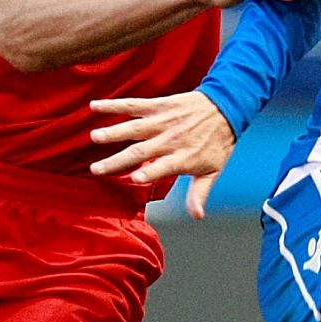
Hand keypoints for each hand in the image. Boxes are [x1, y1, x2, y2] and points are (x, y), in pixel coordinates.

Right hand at [89, 92, 235, 217]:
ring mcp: (163, 121)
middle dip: (118, 160)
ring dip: (114, 132)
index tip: (134, 179)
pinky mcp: (159, 105)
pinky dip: (114, 105)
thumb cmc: (218, 141)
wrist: (226, 106)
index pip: (163, 167)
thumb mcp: (213, 170)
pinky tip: (95, 106)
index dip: (150, 173)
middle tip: (96, 168)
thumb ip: (199, 193)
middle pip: (140, 151)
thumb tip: (196, 216)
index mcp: (182, 157)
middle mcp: (170, 139)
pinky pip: (134, 105)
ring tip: (94, 136)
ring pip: (134, 128)